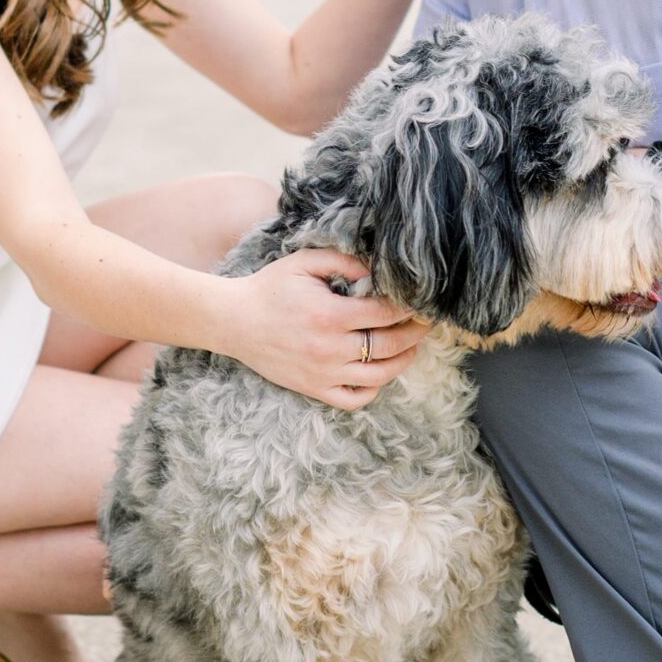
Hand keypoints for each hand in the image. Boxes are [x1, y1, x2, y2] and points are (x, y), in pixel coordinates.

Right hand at [214, 247, 427, 409]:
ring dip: (403, 360)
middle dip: (415, 332)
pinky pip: (355, 399)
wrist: (235, 321)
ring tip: (411, 346)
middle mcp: (330, 348)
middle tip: (426, 321)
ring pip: (379, 375)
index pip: (386, 312)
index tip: (419, 299)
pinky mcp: (314, 389)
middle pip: (390, 344)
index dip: (408, 306)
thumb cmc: (271, 288)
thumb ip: (343, 261)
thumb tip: (376, 271)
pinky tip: (380, 372)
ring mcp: (323, 373)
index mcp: (330, 314)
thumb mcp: (305, 262)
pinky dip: (374, 389)